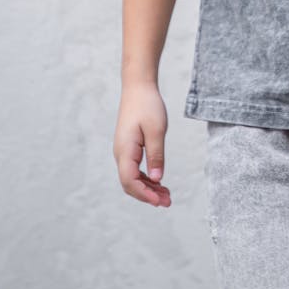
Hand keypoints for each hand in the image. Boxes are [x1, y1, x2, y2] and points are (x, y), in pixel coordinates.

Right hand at [113, 81, 171, 206]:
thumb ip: (156, 156)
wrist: (138, 87)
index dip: (145, 194)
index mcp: (125, 150)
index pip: (130, 181)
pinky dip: (146, 178)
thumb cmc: (148, 105)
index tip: (161, 201)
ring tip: (167, 195)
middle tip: (168, 202)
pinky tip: (159, 182)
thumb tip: (156, 179)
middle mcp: (120, 153)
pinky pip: (134, 169)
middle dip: (147, 195)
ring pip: (132, 178)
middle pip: (130, 183)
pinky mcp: (129, 147)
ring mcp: (123, 151)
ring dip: (148, 188)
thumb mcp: (157, 130)